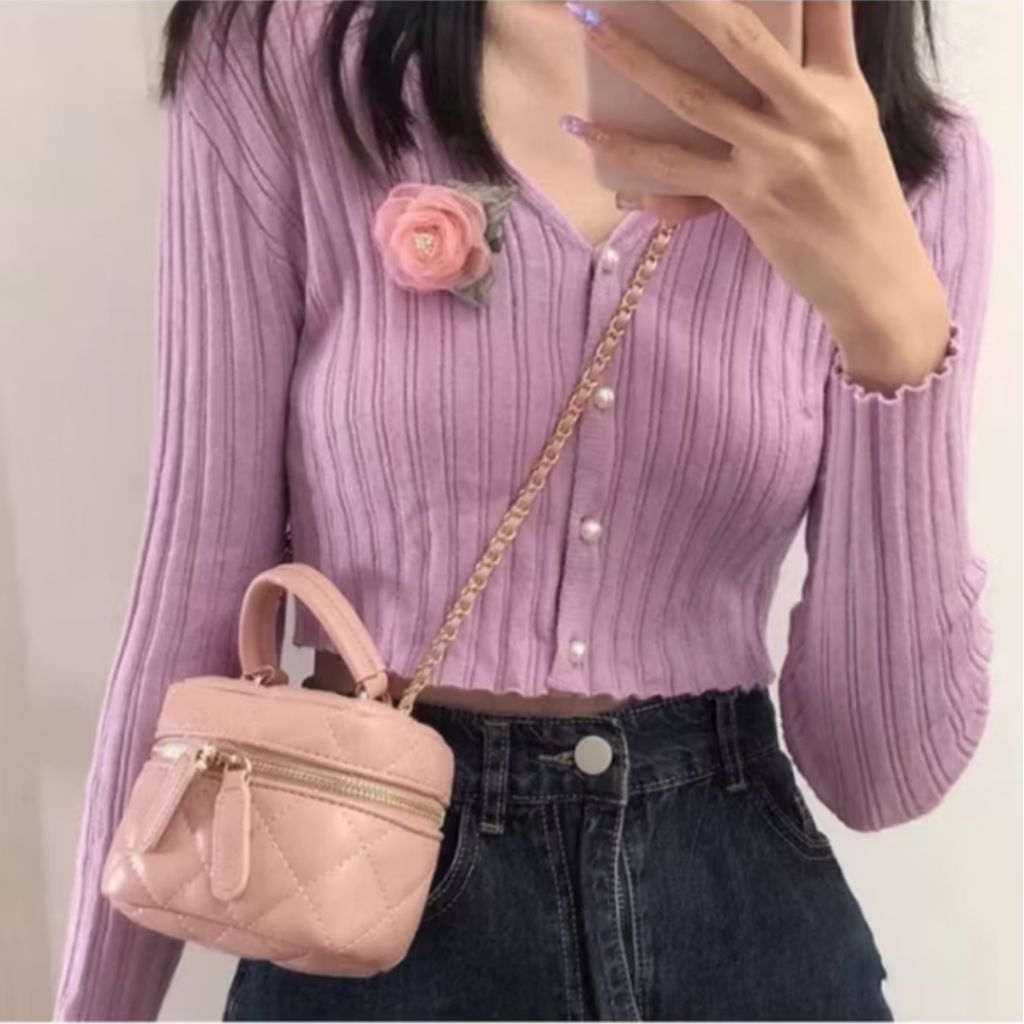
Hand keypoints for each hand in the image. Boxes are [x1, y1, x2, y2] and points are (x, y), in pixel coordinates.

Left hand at [563, 1, 951, 390]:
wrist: (875, 277)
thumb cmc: (859, 199)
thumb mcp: (854, 125)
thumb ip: (821, 72)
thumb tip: (779, 38)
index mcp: (842, 86)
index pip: (825, 7)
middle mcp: (812, 113)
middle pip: (741, 37)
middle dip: (686, 0)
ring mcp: (778, 158)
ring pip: (693, 99)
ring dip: (634, 60)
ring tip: (589, 25)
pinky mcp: (748, 200)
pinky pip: (675, 168)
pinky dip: (626, 150)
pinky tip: (586, 130)